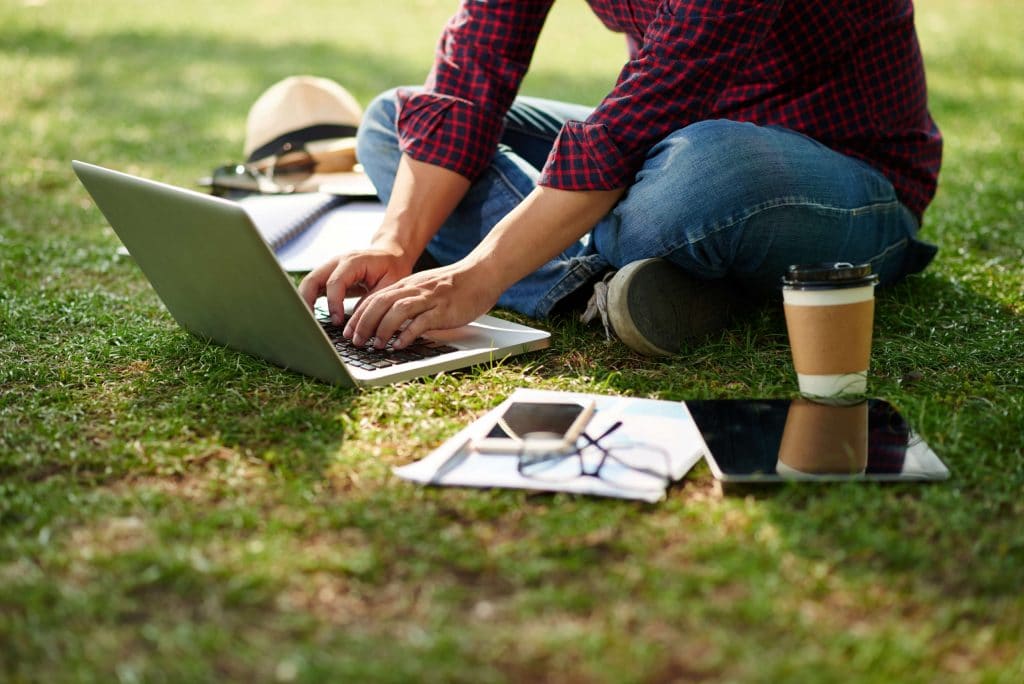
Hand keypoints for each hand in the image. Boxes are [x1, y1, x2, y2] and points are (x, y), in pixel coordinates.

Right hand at [298, 247, 413, 324]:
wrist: (390, 254)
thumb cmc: (392, 267)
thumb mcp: (390, 283)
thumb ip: (372, 300)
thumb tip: (356, 322)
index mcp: (353, 261)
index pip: (335, 282)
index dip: (333, 302)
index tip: (337, 321)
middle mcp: (337, 262)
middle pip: (312, 279)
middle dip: (307, 301)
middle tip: (311, 323)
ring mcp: (330, 268)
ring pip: (308, 283)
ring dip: (305, 302)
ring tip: (308, 323)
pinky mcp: (329, 276)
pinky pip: (313, 288)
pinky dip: (309, 301)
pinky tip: (311, 317)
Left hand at [343, 261, 501, 349]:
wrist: (482, 273)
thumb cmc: (456, 284)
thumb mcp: (425, 288)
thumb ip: (409, 300)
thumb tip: (390, 319)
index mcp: (407, 284)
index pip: (374, 298)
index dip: (358, 316)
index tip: (349, 331)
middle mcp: (414, 289)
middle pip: (380, 304)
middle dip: (364, 324)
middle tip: (356, 341)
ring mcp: (429, 299)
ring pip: (397, 311)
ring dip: (382, 329)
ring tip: (375, 345)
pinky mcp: (443, 309)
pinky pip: (421, 322)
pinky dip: (408, 334)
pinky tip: (400, 345)